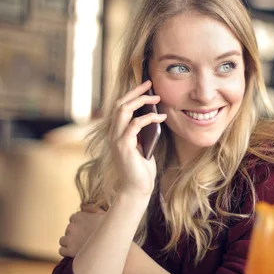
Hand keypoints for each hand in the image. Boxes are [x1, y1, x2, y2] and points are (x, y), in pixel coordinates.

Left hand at [59, 204, 105, 257]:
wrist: (112, 246)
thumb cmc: (110, 229)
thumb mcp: (102, 213)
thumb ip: (91, 208)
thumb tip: (82, 206)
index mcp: (78, 216)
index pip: (73, 218)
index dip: (80, 224)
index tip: (87, 229)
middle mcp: (71, 226)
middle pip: (68, 229)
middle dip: (75, 234)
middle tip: (86, 239)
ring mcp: (69, 239)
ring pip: (63, 240)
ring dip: (69, 243)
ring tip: (81, 246)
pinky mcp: (69, 251)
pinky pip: (61, 250)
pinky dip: (67, 252)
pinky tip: (76, 253)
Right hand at [109, 80, 166, 197]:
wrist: (137, 188)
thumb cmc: (141, 168)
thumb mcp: (143, 144)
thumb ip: (142, 131)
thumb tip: (153, 113)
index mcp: (117, 132)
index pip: (120, 106)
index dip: (132, 94)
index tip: (146, 85)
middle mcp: (113, 133)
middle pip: (120, 104)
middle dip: (135, 92)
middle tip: (150, 84)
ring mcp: (116, 139)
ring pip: (123, 110)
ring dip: (140, 101)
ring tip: (156, 98)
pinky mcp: (124, 146)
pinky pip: (134, 125)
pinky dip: (148, 118)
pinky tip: (160, 117)